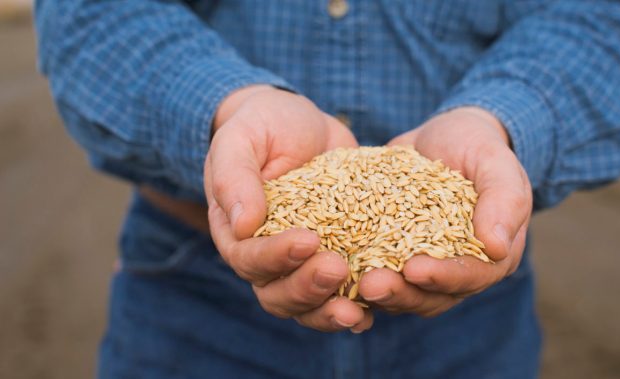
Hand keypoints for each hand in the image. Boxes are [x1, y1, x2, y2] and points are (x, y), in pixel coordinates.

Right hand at [204, 85, 371, 331]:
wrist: (299, 123)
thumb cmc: (262, 126)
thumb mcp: (242, 139)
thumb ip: (234, 177)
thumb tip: (243, 224)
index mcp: (237, 232)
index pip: (249, 258)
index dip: (276, 256)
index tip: (308, 239)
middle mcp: (267, 256)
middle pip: (277, 294)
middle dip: (307, 288)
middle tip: (337, 268)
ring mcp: (302, 263)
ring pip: (308, 305)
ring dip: (330, 311)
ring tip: (358, 311)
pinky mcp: (336, 256)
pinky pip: (341, 294)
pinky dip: (356, 307)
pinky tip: (374, 313)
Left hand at [358, 107, 531, 316]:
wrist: (445, 138)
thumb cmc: (478, 148)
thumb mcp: (497, 164)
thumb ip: (504, 201)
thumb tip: (497, 247)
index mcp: (489, 257)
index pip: (470, 277)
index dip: (443, 277)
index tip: (414, 270)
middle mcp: (455, 270)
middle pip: (430, 296)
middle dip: (401, 293)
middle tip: (370, 285)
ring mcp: (420, 265)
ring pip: (400, 292)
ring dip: (376, 292)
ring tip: (349, 282)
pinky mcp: (390, 253)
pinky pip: (373, 270)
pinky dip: (354, 276)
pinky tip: (330, 268)